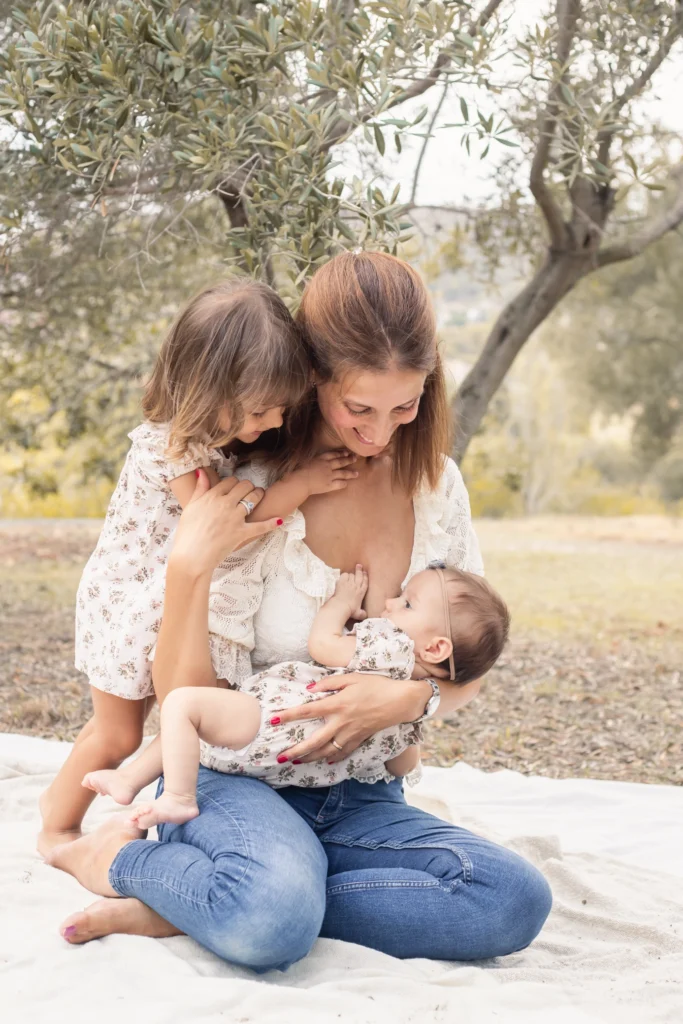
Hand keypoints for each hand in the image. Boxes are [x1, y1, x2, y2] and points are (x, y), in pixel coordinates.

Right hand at [171, 470, 281, 575]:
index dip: (233, 483)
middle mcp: (225, 504)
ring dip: (258, 495)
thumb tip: (201, 472)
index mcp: (212, 497)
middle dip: (248, 486)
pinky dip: (271, 523)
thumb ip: (199, 489)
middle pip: (244, 486)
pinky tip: (279, 520)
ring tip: (260, 495)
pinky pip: (260, 526)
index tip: (234, 487)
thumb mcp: (190, 507)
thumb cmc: (187, 533)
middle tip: (249, 490)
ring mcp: (235, 518)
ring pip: (253, 499)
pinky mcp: (242, 533)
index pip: (229, 481)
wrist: (191, 556)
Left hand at [276, 674, 431, 763]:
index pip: (307, 711)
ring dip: (310, 758)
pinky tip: (326, 761)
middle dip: (296, 750)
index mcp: (337, 704)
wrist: (400, 701)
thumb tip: (309, 690)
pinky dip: (333, 758)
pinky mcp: (360, 739)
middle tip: (280, 756)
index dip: (288, 716)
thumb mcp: (352, 677)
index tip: (272, 720)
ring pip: (327, 751)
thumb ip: (329, 682)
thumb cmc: (376, 685)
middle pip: (314, 740)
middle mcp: (342, 722)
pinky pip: (344, 752)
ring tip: (296, 762)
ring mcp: (351, 733)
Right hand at [302, 450, 357, 495]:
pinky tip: (347, 483)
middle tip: (355, 458)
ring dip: (350, 473)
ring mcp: (330, 475)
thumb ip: (314, 460)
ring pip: (343, 473)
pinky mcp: (329, 485)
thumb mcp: (307, 461)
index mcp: (321, 458)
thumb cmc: (299, 470)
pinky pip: (339, 484)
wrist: (301, 481)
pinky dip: (344, 483)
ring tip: (357, 474)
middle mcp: (328, 466)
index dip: (341, 453)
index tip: (347, 453)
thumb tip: (314, 460)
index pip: (334, 454)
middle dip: (349, 460)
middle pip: (341, 462)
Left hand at [333, 564, 367, 620]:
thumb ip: (362, 614)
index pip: (365, 582)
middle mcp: (356, 586)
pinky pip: (344, 575)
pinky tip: (343, 577)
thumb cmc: (350, 610)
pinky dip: (344, 575)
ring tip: (349, 575)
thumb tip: (365, 615)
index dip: (365, 576)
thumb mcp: (358, 614)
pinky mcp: (342, 582)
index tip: (365, 572)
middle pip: (359, 575)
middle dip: (359, 570)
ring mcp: (349, 583)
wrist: (341, 607)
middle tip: (359, 565)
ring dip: (350, 574)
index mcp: (361, 592)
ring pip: (351, 575)